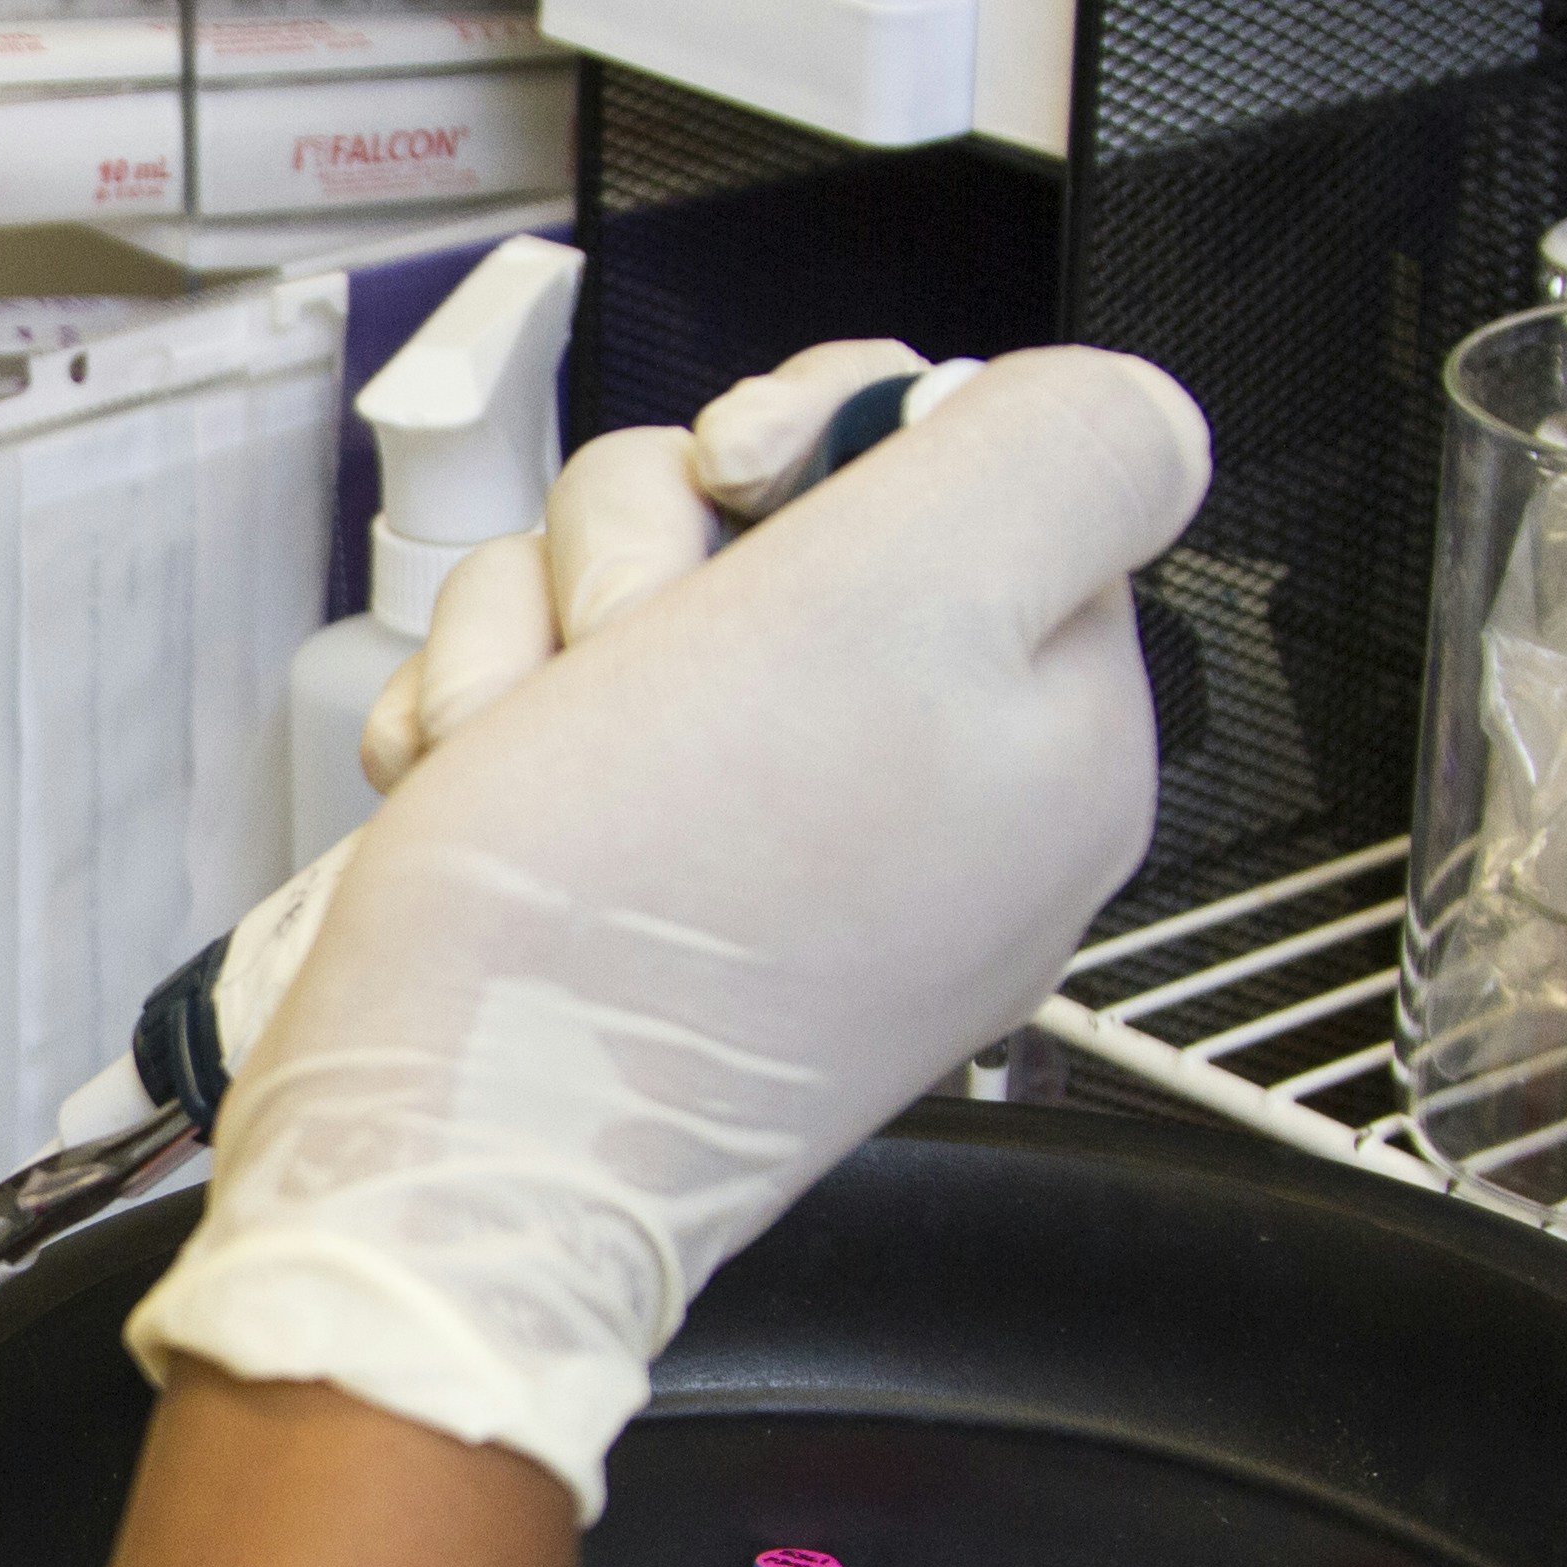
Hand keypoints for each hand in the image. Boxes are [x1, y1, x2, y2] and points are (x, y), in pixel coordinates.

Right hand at [131, 348, 1208, 1514]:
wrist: (441, 1149)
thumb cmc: (641, 918)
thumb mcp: (904, 602)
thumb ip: (1064, 455)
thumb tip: (1125, 418)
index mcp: (1050, 736)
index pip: (976, 459)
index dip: (834, 431)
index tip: (750, 483)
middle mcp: (928, 795)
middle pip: (786, 511)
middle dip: (651, 538)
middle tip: (630, 638)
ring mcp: (771, 845)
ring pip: (645, 590)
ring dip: (541, 628)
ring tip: (524, 740)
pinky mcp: (633, 880)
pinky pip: (559, 705)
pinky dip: (491, 716)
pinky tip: (478, 788)